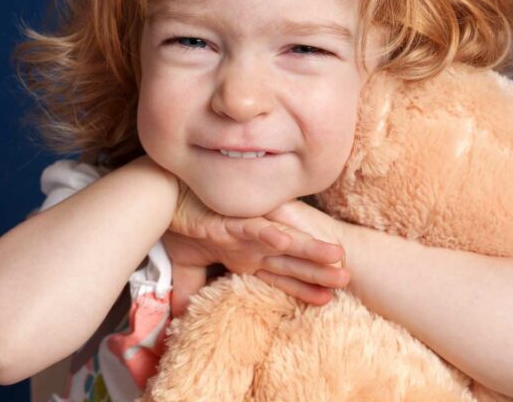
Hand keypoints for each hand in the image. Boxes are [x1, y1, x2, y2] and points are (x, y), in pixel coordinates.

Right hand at [163, 185, 349, 316]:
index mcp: (245, 255)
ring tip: (335, 257)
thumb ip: (190, 289)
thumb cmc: (180, 224)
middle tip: (349, 279)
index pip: (280, 276)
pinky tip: (286, 240)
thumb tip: (180, 315)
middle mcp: (251, 245)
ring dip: (308, 250)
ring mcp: (243, 233)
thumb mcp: (187, 265)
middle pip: (291, 262)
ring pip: (282, 243)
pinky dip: (268, 234)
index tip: (328, 299)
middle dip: (320, 272)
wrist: (163, 198)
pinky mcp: (228, 223)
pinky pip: (252, 228)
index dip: (303, 288)